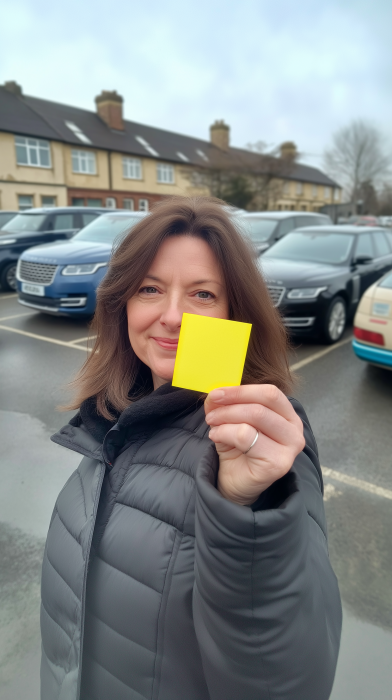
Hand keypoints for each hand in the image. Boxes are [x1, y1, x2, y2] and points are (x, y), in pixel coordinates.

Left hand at [204, 385, 304, 505]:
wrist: (236, 483)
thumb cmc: (238, 449)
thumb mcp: (230, 420)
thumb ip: (226, 404)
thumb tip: (215, 393)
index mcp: (288, 415)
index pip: (270, 393)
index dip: (241, 390)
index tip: (216, 393)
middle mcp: (295, 430)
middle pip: (262, 404)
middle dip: (231, 404)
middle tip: (211, 412)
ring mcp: (290, 448)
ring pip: (255, 416)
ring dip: (226, 418)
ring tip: (212, 426)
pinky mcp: (278, 464)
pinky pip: (246, 436)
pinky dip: (225, 432)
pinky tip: (216, 437)